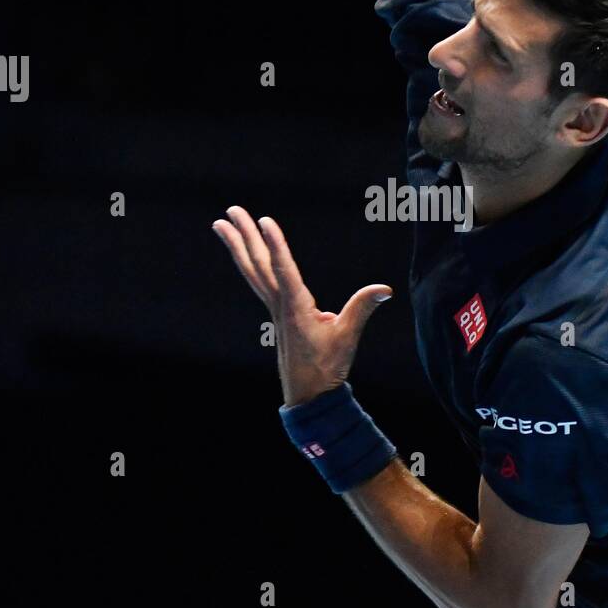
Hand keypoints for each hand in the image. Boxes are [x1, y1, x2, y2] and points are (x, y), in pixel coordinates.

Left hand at [212, 208, 392, 407]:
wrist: (308, 396)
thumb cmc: (327, 367)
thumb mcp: (347, 337)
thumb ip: (362, 308)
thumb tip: (385, 288)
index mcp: (296, 308)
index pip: (283, 270)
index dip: (275, 244)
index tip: (264, 220)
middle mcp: (280, 306)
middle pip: (257, 265)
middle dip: (244, 237)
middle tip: (231, 211)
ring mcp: (275, 310)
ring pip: (252, 271)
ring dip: (238, 247)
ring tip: (222, 224)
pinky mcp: (277, 315)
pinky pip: (258, 282)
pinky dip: (248, 264)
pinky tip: (245, 254)